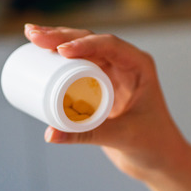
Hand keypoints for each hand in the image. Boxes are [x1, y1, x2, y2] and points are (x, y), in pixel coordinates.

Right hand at [23, 23, 187, 180]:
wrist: (159, 156)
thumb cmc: (152, 143)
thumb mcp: (122, 136)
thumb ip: (87, 135)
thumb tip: (49, 134)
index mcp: (140, 66)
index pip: (111, 46)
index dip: (85, 43)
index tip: (60, 51)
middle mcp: (126, 64)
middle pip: (92, 42)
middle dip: (63, 36)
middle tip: (33, 34)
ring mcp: (113, 73)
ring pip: (83, 50)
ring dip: (59, 41)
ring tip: (32, 35)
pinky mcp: (100, 86)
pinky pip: (78, 65)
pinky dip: (60, 58)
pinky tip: (41, 50)